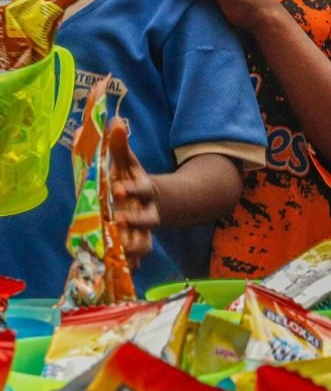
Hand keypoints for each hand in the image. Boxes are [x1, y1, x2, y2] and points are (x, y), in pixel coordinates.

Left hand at [109, 118, 158, 269]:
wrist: (158, 202)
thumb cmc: (133, 180)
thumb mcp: (128, 163)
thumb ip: (120, 144)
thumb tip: (113, 119)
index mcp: (144, 189)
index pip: (140, 189)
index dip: (129, 190)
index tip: (116, 190)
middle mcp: (148, 211)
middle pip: (145, 219)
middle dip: (133, 221)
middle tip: (117, 221)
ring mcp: (146, 231)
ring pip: (145, 242)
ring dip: (134, 247)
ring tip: (122, 252)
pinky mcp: (140, 245)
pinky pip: (138, 258)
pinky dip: (131, 265)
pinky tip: (123, 271)